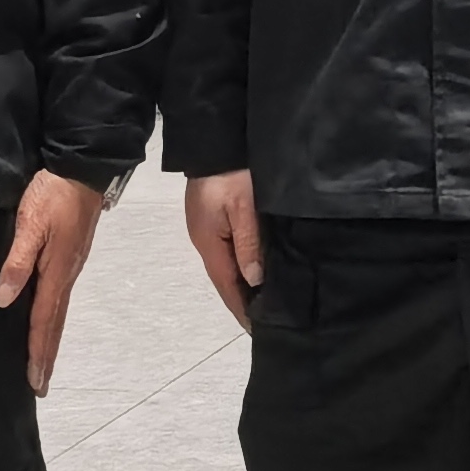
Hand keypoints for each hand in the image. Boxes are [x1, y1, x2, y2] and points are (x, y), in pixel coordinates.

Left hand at [0, 170, 101, 393]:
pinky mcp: (70, 256)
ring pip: (58, 312)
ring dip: (50, 340)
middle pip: (55, 324)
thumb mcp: (31, 223)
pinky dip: (52, 319)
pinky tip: (47, 320)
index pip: (43, 321)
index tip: (34, 380)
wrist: (82, 168)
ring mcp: (70, 266)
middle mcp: (66, 275)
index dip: (37, 351)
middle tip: (41, 385)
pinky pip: (59, 297)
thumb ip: (17, 261)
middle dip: (47, 356)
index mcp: (56, 272)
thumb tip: (3, 300)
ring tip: (43, 362)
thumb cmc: (54, 194)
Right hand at [183, 169, 263, 326]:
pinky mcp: (211, 219)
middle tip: (266, 320)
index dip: (241, 308)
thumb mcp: (244, 207)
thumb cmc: (232, 174)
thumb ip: (248, 243)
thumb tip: (254, 280)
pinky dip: (240, 265)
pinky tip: (252, 269)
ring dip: (241, 284)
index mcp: (209, 243)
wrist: (213, 140)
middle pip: (224, 279)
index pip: (226, 284)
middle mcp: (203, 241)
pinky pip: (227, 251)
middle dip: (242, 300)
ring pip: (226, 265)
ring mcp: (205, 230)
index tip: (257, 330)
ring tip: (262, 301)